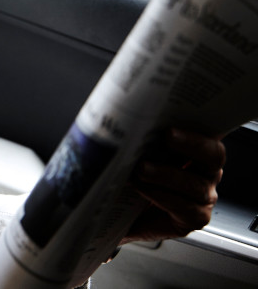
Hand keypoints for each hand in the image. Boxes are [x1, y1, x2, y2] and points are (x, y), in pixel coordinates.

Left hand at [122, 128, 225, 244]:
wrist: (124, 214)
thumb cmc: (133, 177)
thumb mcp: (137, 152)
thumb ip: (143, 138)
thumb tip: (132, 122)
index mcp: (198, 149)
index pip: (209, 133)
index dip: (197, 126)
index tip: (176, 120)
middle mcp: (207, 172)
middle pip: (214, 156)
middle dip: (191, 144)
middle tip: (167, 135)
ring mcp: (204, 196)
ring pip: (196, 184)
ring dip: (166, 174)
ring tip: (141, 168)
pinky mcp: (196, 218)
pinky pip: (185, 207)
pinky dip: (160, 195)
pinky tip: (141, 188)